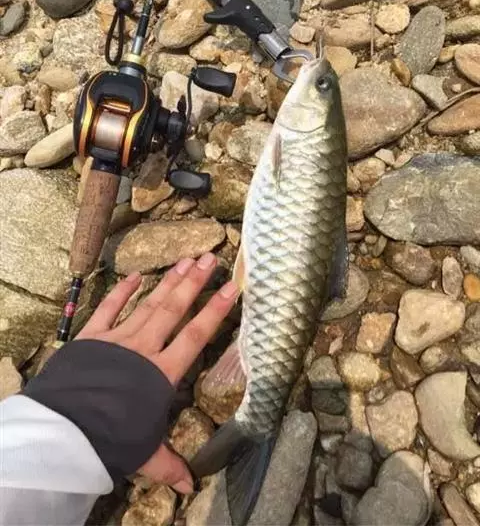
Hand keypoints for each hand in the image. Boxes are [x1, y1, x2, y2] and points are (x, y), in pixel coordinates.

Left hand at [76, 252, 237, 494]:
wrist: (65, 429)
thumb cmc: (110, 439)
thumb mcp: (143, 453)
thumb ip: (168, 463)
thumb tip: (189, 486)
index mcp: (161, 372)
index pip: (195, 335)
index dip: (215, 311)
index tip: (231, 288)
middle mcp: (144, 348)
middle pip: (174, 309)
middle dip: (193, 283)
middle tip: (208, 258)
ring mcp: (117, 338)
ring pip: (148, 304)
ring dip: (167, 282)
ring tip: (184, 261)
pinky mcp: (91, 337)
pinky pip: (108, 309)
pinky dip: (122, 292)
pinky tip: (135, 276)